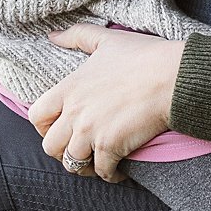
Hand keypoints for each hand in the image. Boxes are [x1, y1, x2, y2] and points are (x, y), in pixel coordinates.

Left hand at [29, 25, 183, 182]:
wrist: (173, 77)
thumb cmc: (144, 56)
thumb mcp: (107, 39)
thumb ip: (77, 36)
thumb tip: (53, 36)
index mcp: (70, 88)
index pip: (37, 115)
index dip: (44, 127)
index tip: (58, 128)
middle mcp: (75, 112)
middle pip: (50, 146)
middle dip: (61, 151)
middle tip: (77, 149)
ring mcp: (90, 131)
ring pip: (71, 163)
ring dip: (83, 166)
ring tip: (96, 163)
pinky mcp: (110, 146)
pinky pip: (101, 172)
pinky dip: (109, 175)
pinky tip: (118, 171)